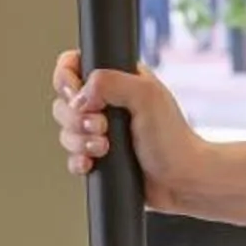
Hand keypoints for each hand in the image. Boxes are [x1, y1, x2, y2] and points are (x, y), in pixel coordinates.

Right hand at [52, 49, 209, 212]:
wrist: (181, 180)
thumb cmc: (173, 139)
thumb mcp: (146, 96)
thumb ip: (110, 82)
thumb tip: (79, 95)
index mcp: (118, 79)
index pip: (75, 65)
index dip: (67, 79)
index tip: (77, 94)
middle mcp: (107, 102)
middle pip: (64, 101)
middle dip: (75, 117)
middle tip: (101, 127)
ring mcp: (100, 131)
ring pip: (65, 130)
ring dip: (79, 140)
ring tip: (104, 147)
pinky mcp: (98, 156)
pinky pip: (71, 156)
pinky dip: (77, 160)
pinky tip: (91, 163)